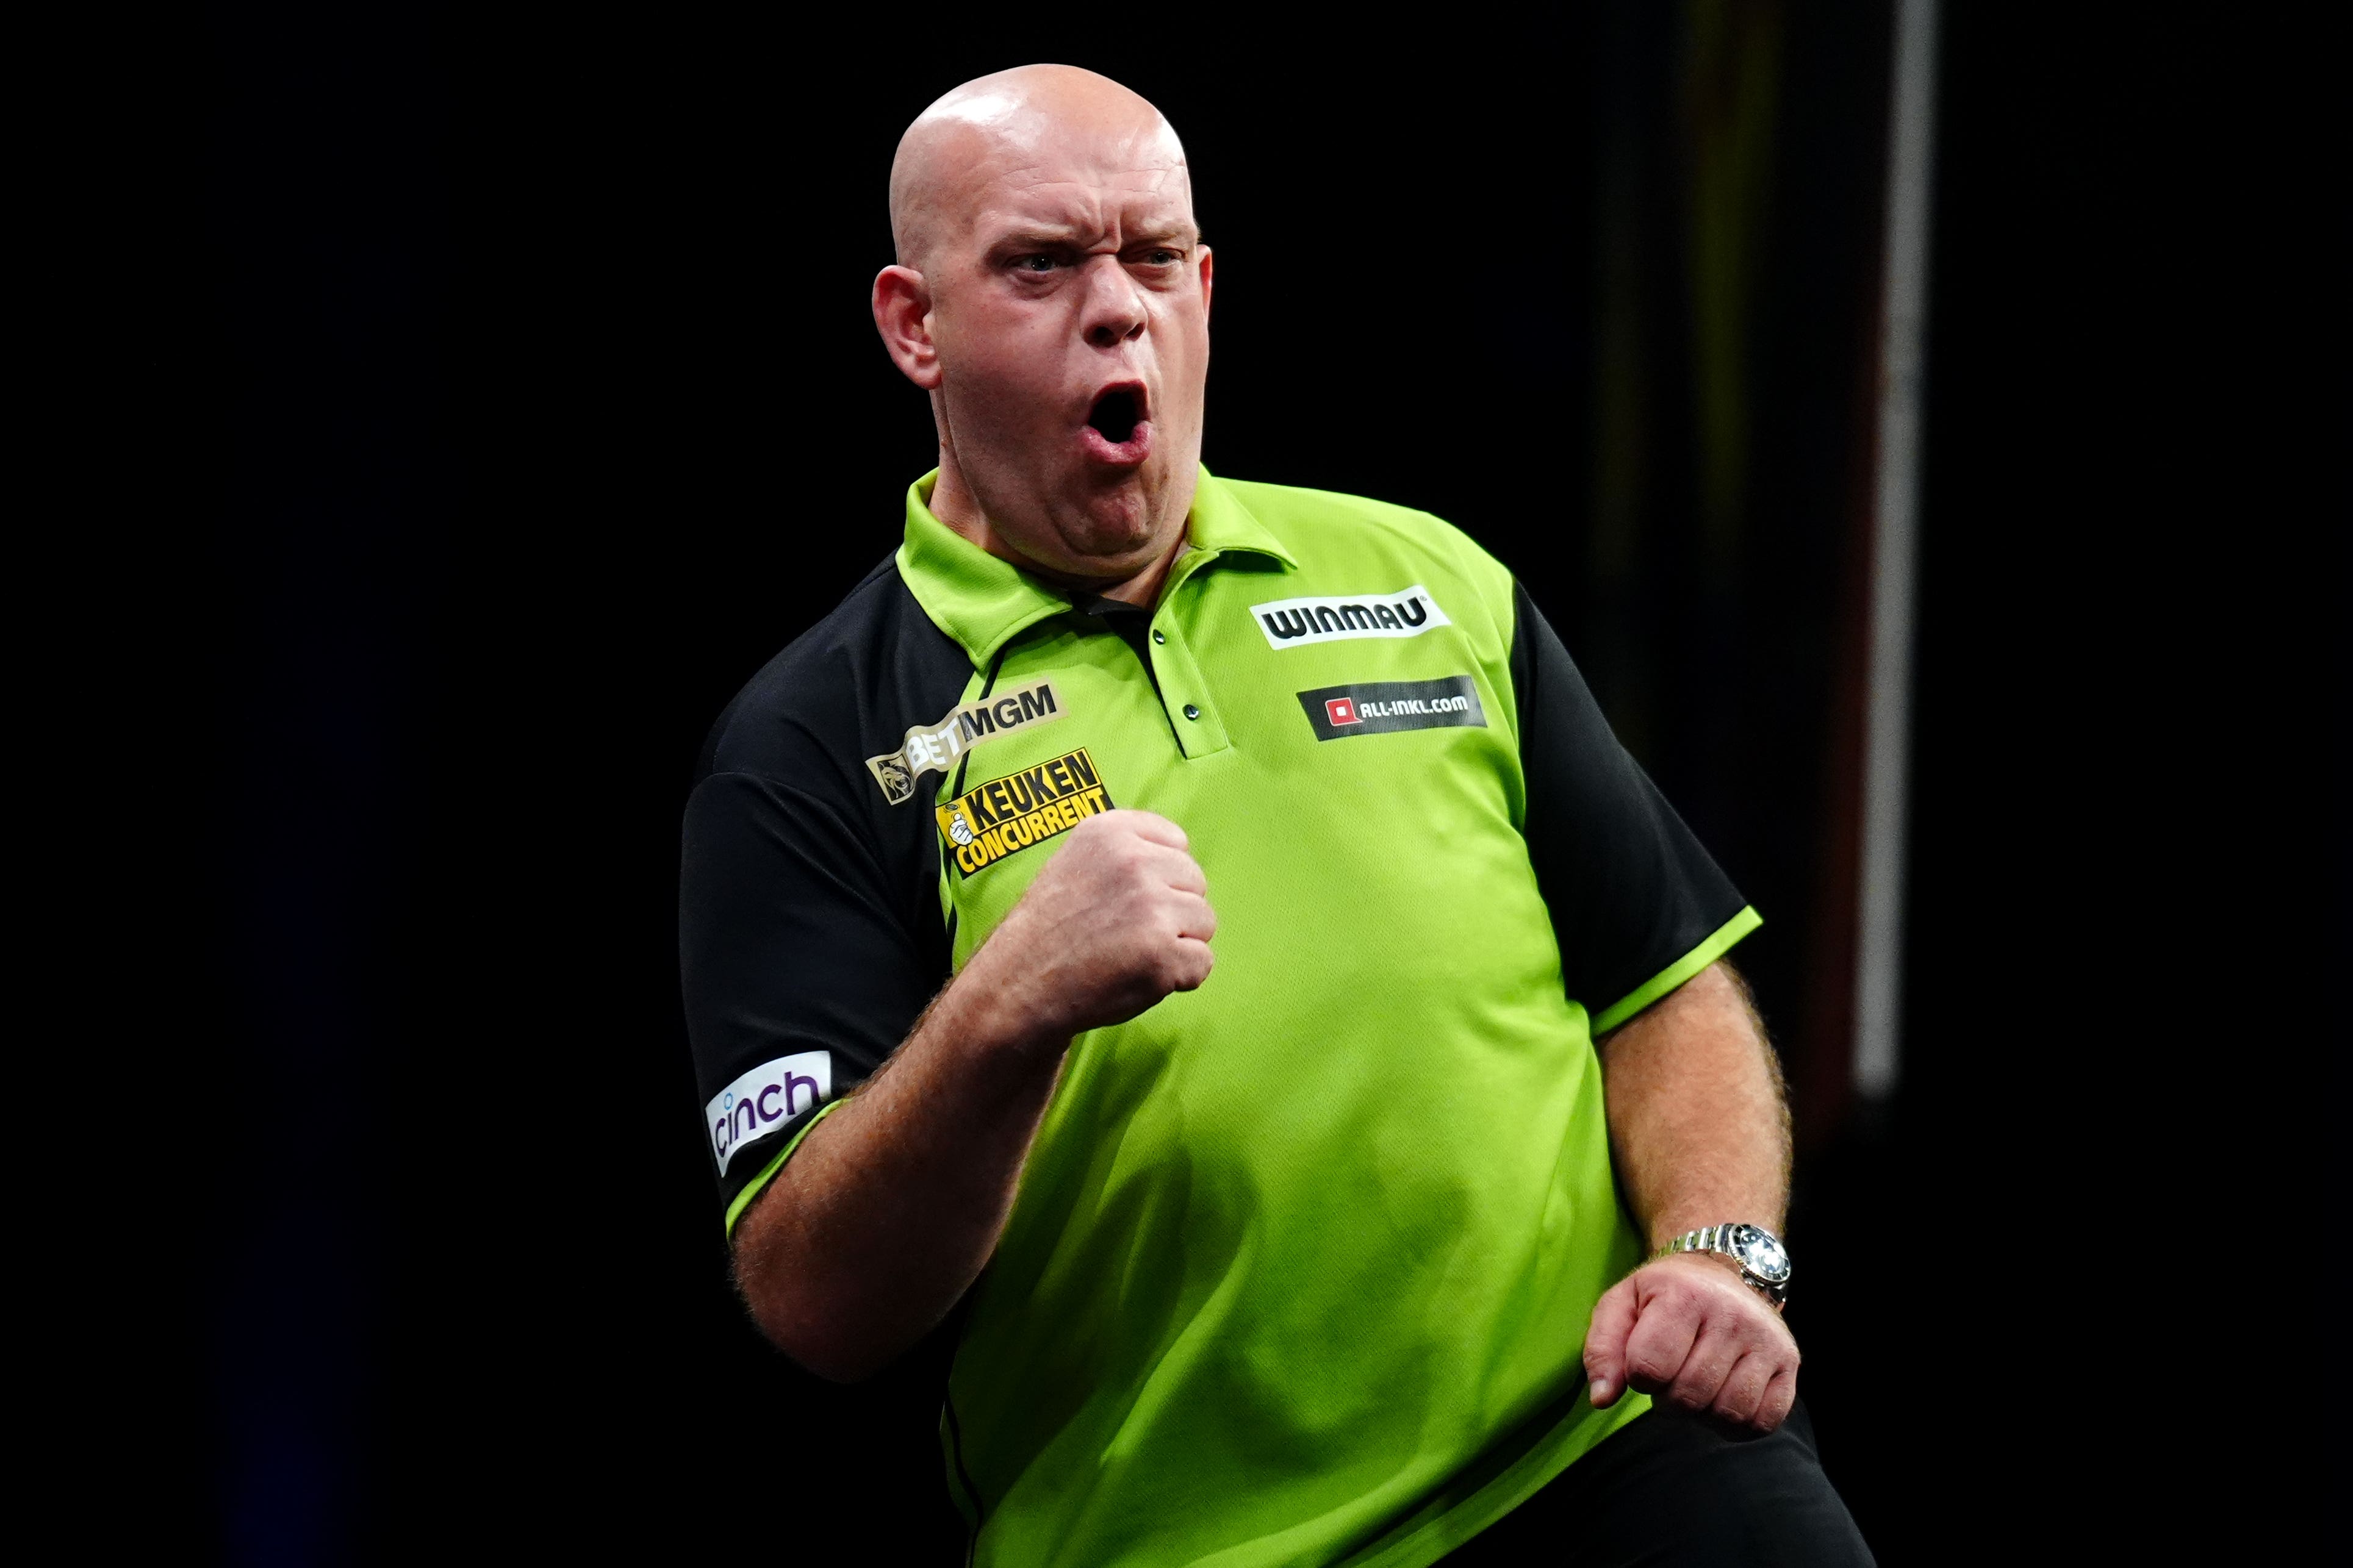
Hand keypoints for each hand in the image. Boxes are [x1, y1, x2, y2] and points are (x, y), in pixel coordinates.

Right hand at [964, 809, 1215, 1042]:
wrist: (1021, 985)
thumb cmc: (1054, 927)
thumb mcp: (1078, 860)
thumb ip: (1127, 850)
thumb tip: (1182, 857)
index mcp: (1110, 832)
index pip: (1177, 842)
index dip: (1160, 877)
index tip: (1127, 898)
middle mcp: (1133, 862)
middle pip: (1196, 882)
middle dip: (1172, 910)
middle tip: (1126, 932)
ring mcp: (1151, 908)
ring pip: (1205, 922)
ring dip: (1178, 943)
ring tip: (1131, 953)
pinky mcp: (1163, 955)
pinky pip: (1202, 963)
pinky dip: (1179, 978)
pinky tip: (1138, 976)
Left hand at [1583, 1254, 1799, 1435]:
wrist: (1723, 1268)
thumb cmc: (1664, 1294)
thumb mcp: (1621, 1304)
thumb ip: (1602, 1349)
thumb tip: (1602, 1398)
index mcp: (1684, 1296)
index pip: (1650, 1368)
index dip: (1638, 1377)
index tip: (1643, 1362)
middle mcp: (1732, 1315)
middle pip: (1689, 1396)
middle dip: (1668, 1399)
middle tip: (1670, 1375)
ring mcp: (1766, 1339)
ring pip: (1728, 1414)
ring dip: (1702, 1414)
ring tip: (1696, 1386)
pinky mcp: (1789, 1362)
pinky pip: (1763, 1422)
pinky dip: (1738, 1425)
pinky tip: (1723, 1398)